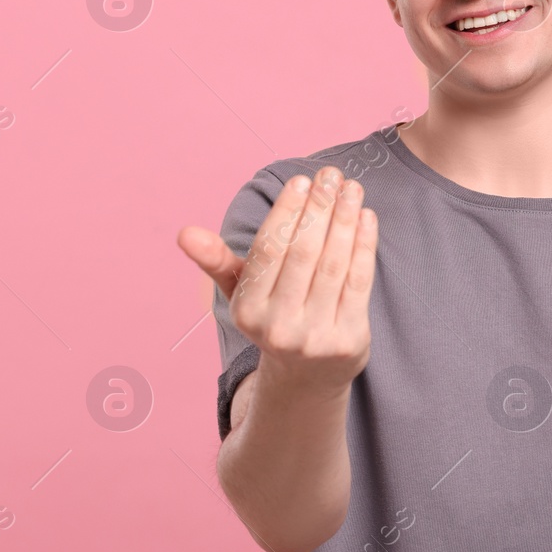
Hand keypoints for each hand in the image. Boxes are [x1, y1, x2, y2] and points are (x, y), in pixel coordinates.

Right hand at [178, 166, 377, 394]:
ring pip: (333, 264)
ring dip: (345, 220)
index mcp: (248, 310)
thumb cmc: (273, 317)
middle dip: (319, 208)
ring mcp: (316, 335)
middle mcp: (279, 326)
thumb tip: (185, 233)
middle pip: (304, 253)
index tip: (302, 180)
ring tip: (352, 189)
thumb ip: (217, 261)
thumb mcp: (240, 294)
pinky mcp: (350, 339)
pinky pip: (359, 282)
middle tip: (331, 175)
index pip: (269, 250)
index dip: (287, 212)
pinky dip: (364, 246)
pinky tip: (367, 217)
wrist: (307, 377)